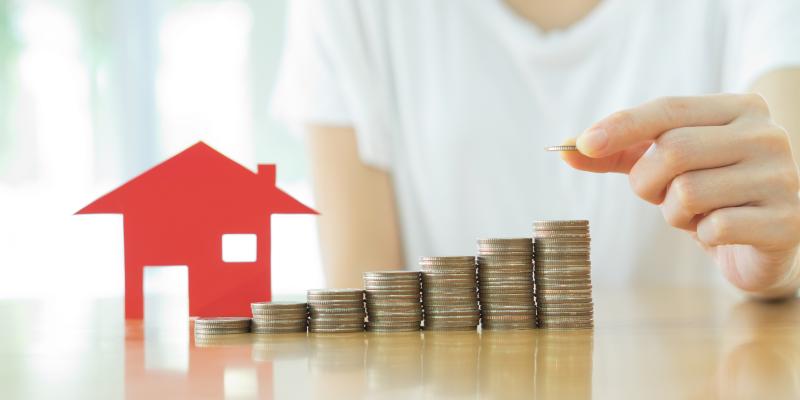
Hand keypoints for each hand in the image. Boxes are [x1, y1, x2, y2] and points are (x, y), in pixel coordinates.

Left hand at [563, 94, 799, 297]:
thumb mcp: (662, 166)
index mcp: (740, 109)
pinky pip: (714, 228)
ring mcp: (782, 177)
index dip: (621, 126)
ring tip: (698, 214)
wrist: (762, 241)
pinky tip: (718, 233)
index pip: (668, 109)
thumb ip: (618, 153)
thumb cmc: (709, 193)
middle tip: (660, 195)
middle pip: (673, 150)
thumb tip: (566, 148)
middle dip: (648, 181)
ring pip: (689, 192)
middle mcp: (767, 135)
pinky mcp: (787, 222)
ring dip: (675, 213)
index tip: (582, 144)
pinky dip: (702, 235)